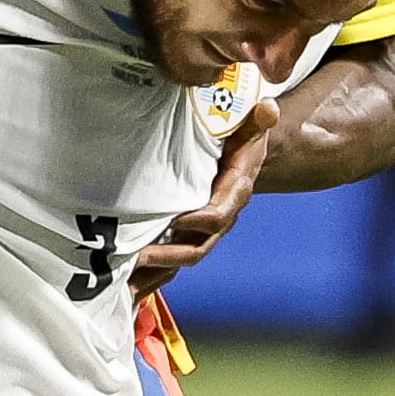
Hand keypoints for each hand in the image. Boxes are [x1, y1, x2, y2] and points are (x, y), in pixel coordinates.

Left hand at [134, 99, 275, 290]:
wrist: (239, 152)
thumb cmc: (240, 135)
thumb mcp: (250, 124)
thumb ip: (258, 120)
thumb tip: (267, 110)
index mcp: (234, 193)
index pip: (219, 214)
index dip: (200, 220)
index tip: (178, 221)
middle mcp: (220, 217)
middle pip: (198, 246)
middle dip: (170, 255)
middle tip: (141, 256)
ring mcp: (203, 229)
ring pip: (182, 257)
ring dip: (157, 272)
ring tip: (128, 283)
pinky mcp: (187, 232)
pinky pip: (171, 257)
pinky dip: (152, 273)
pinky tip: (128, 285)